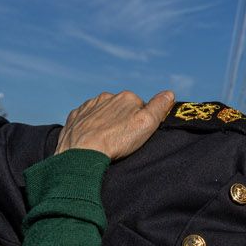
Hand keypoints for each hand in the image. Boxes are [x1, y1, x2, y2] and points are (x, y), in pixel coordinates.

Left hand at [55, 90, 175, 160]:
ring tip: (106, 142)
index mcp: (126, 97)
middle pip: (122, 109)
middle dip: (123, 121)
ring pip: (103, 112)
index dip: (142, 122)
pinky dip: (90, 127)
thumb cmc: (116, 140)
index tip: (137, 136)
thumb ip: (159, 107)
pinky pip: (86, 118)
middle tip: (122, 141)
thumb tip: (169, 93)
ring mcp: (89, 106)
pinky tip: (92, 139)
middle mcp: (107, 96)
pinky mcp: (75, 116)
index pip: (141, 107)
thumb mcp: (146, 124)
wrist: (81, 153)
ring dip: (106, 123)